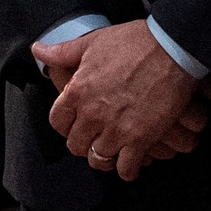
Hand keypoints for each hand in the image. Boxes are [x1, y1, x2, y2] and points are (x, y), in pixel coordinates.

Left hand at [32, 20, 207, 179]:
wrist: (172, 48)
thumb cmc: (134, 41)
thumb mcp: (92, 42)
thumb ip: (63, 52)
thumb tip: (39, 49)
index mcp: (77, 91)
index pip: (58, 122)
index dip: (65, 126)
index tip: (74, 125)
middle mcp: (92, 114)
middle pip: (76, 145)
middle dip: (84, 143)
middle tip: (96, 139)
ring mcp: (116, 129)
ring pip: (99, 160)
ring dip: (105, 157)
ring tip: (113, 151)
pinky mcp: (140, 139)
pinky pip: (126, 169)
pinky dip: (128, 169)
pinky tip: (133, 160)